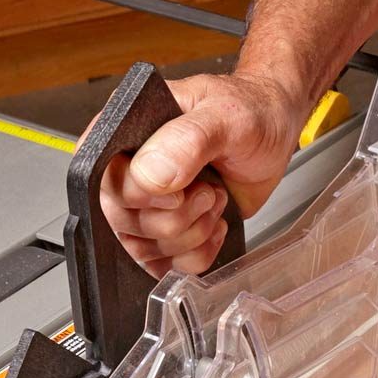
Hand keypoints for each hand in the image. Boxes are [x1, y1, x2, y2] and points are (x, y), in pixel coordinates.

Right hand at [89, 71, 303, 278]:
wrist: (275, 131)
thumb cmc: (248, 111)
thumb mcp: (224, 115)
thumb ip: (186, 140)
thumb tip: (149, 176)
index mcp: (126, 133)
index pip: (102, 178)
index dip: (137, 194)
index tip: (178, 191)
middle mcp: (128, 172)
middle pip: (121, 220)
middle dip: (175, 217)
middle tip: (208, 191)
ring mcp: (147, 207)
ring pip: (144, 248)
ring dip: (191, 235)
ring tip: (215, 200)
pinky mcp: (168, 234)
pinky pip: (166, 265)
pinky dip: (198, 254)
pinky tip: (216, 225)